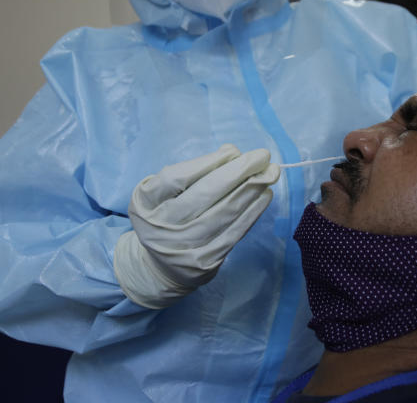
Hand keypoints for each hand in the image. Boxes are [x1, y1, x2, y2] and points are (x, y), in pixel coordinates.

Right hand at [114, 144, 278, 307]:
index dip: (206, 162)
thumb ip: (193, 172)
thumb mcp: (164, 192)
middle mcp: (161, 225)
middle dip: (238, 171)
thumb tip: (232, 153)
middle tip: (262, 156)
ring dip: (251, 189)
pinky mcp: (205, 261)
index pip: (176, 177)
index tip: (232, 151)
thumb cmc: (167, 216)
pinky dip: (252, 212)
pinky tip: (265, 195)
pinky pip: (234, 233)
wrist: (160, 266)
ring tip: (270, 172)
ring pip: (224, 212)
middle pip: (203, 194)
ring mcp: (183, 246)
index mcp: (146, 202)